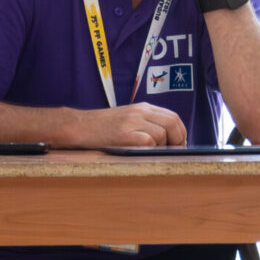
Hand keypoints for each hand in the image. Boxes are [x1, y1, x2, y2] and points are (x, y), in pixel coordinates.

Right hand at [66, 103, 188, 147]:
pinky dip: (148, 150)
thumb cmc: (103, 127)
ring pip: (161, 134)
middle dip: (178, 140)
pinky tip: (139, 152)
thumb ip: (147, 124)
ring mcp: (132, 122)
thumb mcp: (128, 119)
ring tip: (148, 152)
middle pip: (172, 123)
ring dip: (160, 147)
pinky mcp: (124, 134)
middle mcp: (140, 112)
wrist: (79, 126)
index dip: (181, 132)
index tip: (180, 144)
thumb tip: (169, 141)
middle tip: (174, 152)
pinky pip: (148, 142)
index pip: (173, 117)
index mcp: (143, 108)